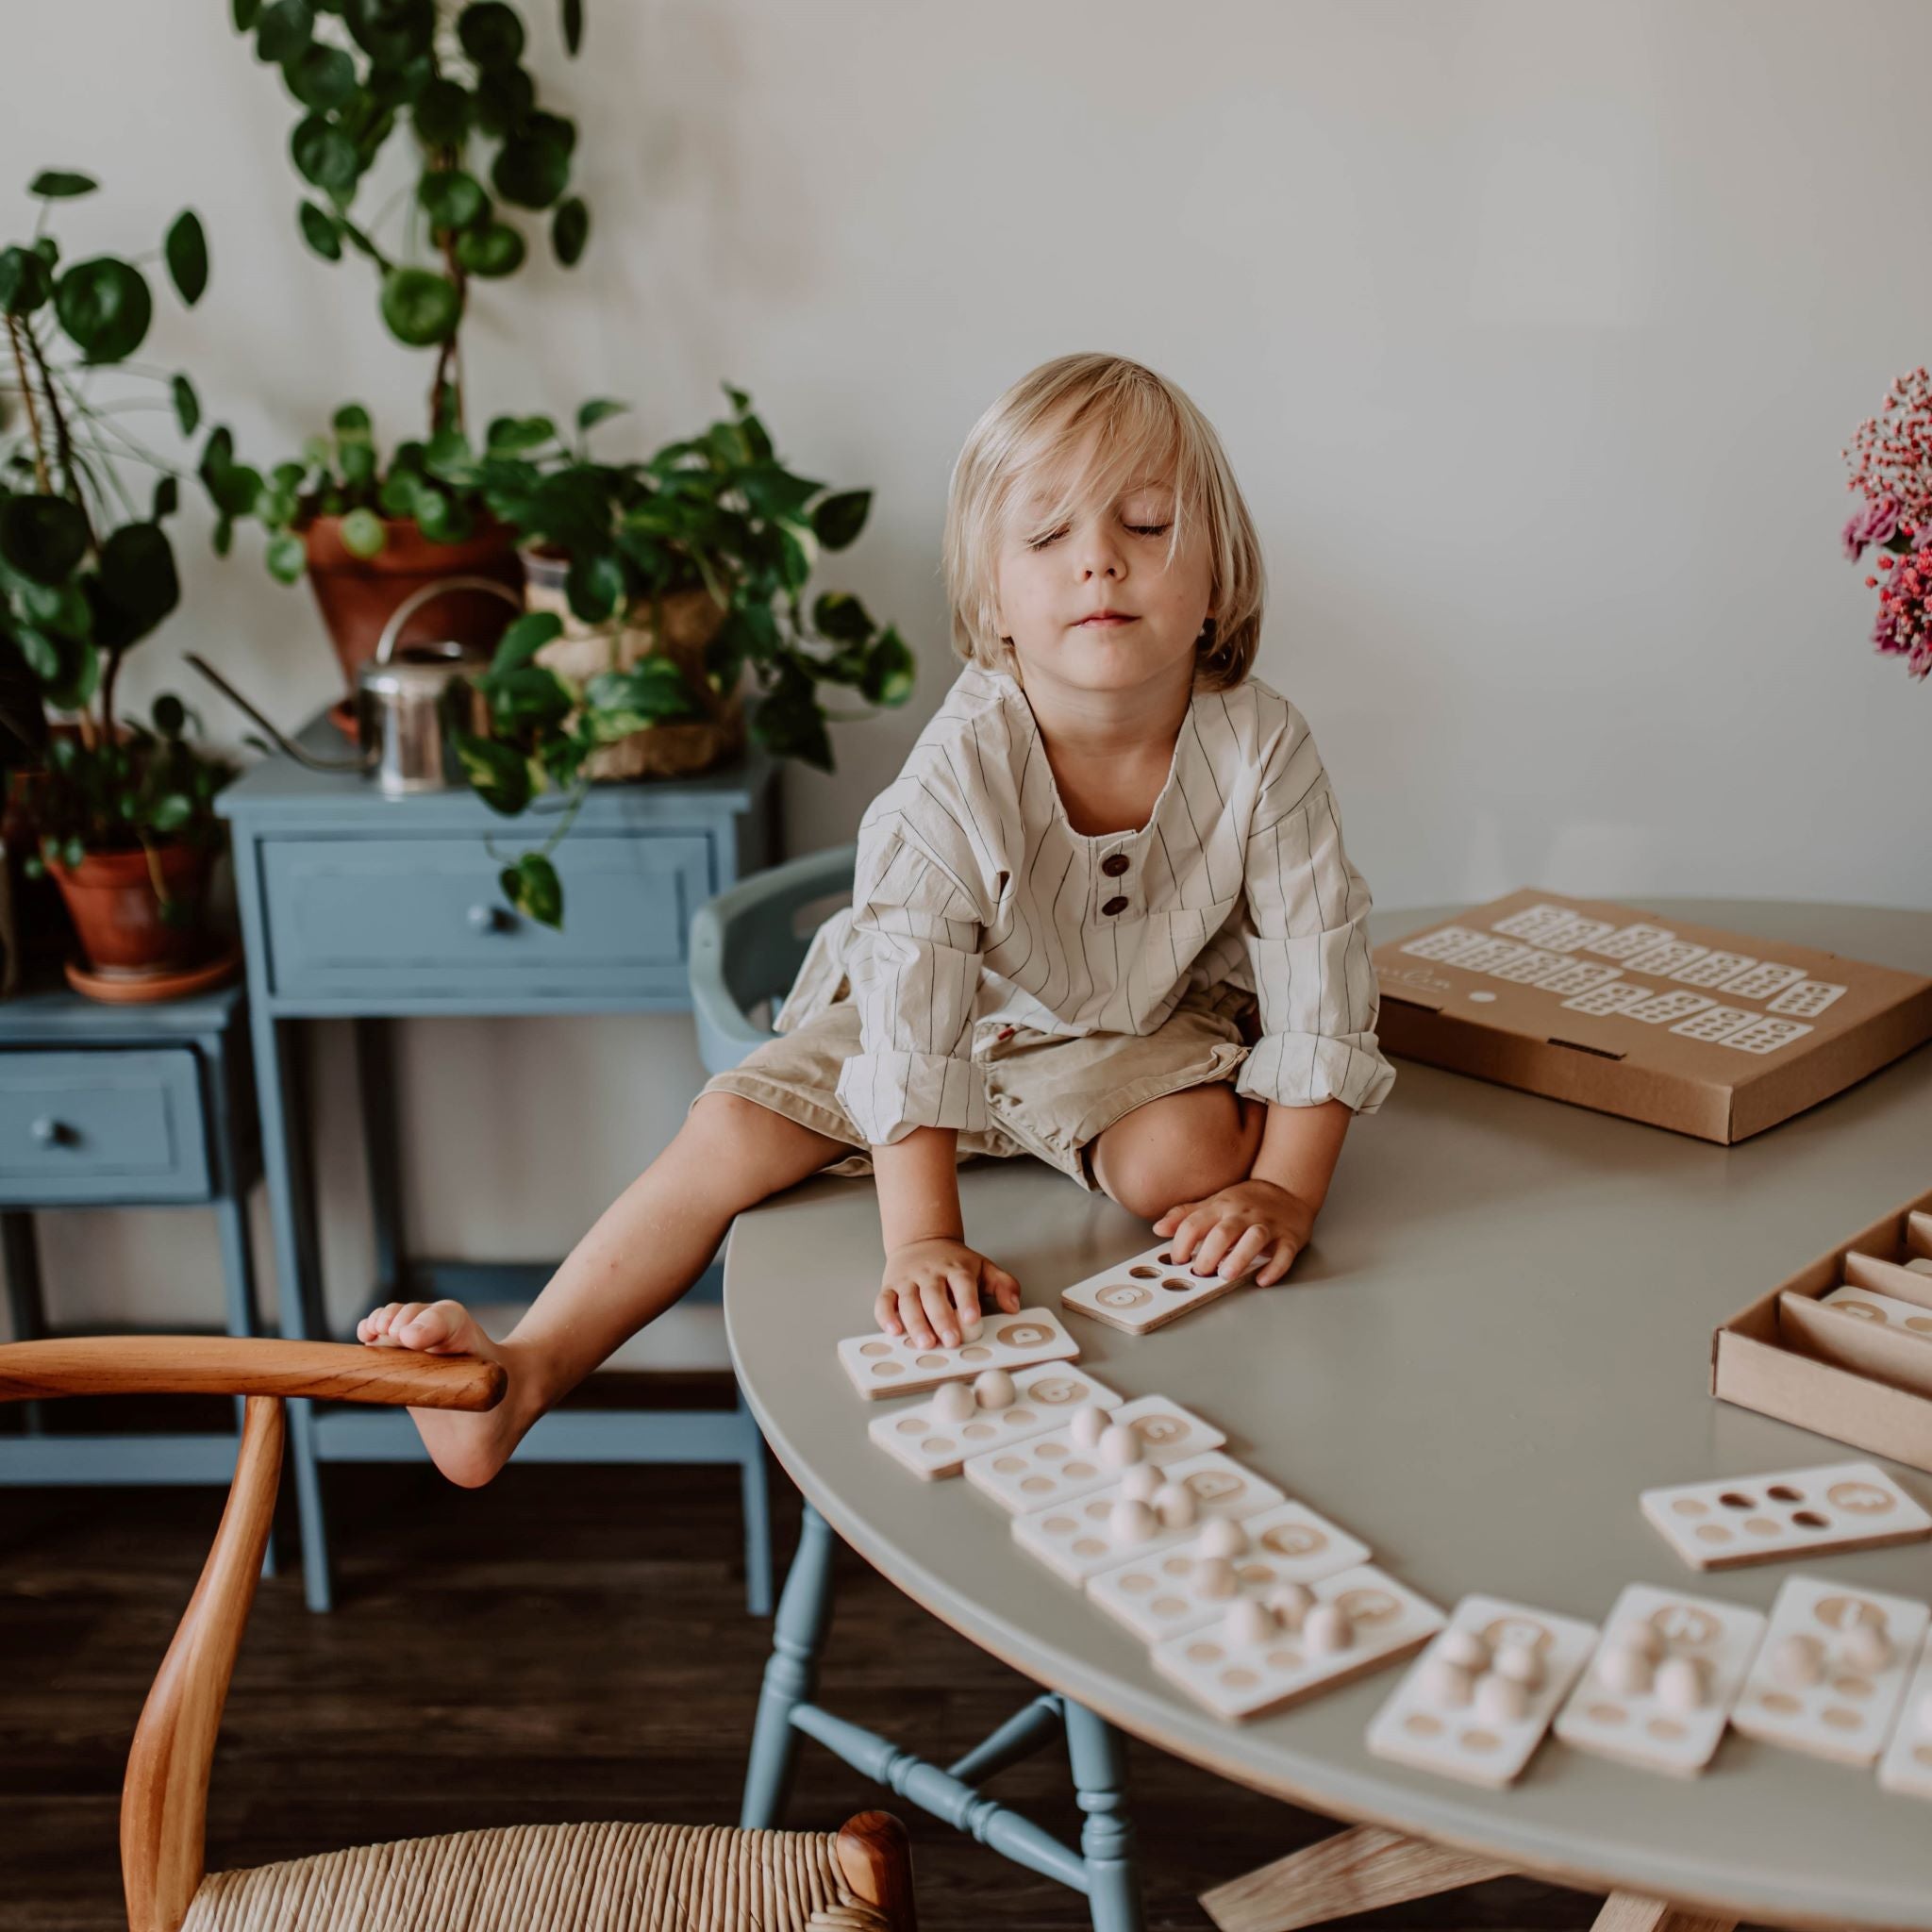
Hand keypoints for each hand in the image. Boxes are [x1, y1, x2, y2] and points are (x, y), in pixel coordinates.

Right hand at [875, 1237, 1021, 1347]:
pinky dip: (885, 1316)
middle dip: (942, 1319)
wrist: (921, 1240)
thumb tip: (1014, 1307)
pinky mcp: (890, 1286)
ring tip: (925, 1342)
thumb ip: (1003, 1285)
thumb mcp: (983, 1267)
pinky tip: (894, 1331)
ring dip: (916, 1322)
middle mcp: (930, 1273)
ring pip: (909, 1301)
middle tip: (950, 1341)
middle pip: (934, 1295)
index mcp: (956, 1268)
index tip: (972, 1319)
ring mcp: (908, 1280)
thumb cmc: (955, 1262)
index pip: (962, 1283)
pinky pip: (884, 1301)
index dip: (967, 1301)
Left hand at [1153, 1179, 1313, 1287]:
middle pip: (1223, 1232)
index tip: (1176, 1260)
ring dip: (1240, 1257)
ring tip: (1226, 1274)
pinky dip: (1275, 1267)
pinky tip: (1262, 1279)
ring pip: (1254, 1238)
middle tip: (1199, 1272)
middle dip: (1208, 1254)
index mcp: (1221, 1208)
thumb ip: (1185, 1216)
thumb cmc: (1245, 1202)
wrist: (1287, 1190)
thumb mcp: (1213, 1203)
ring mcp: (1267, 1226)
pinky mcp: (1289, 1238)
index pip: (1194, 1223)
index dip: (1181, 1243)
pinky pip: (1284, 1253)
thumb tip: (1158, 1228)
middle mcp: (1243, 1216)